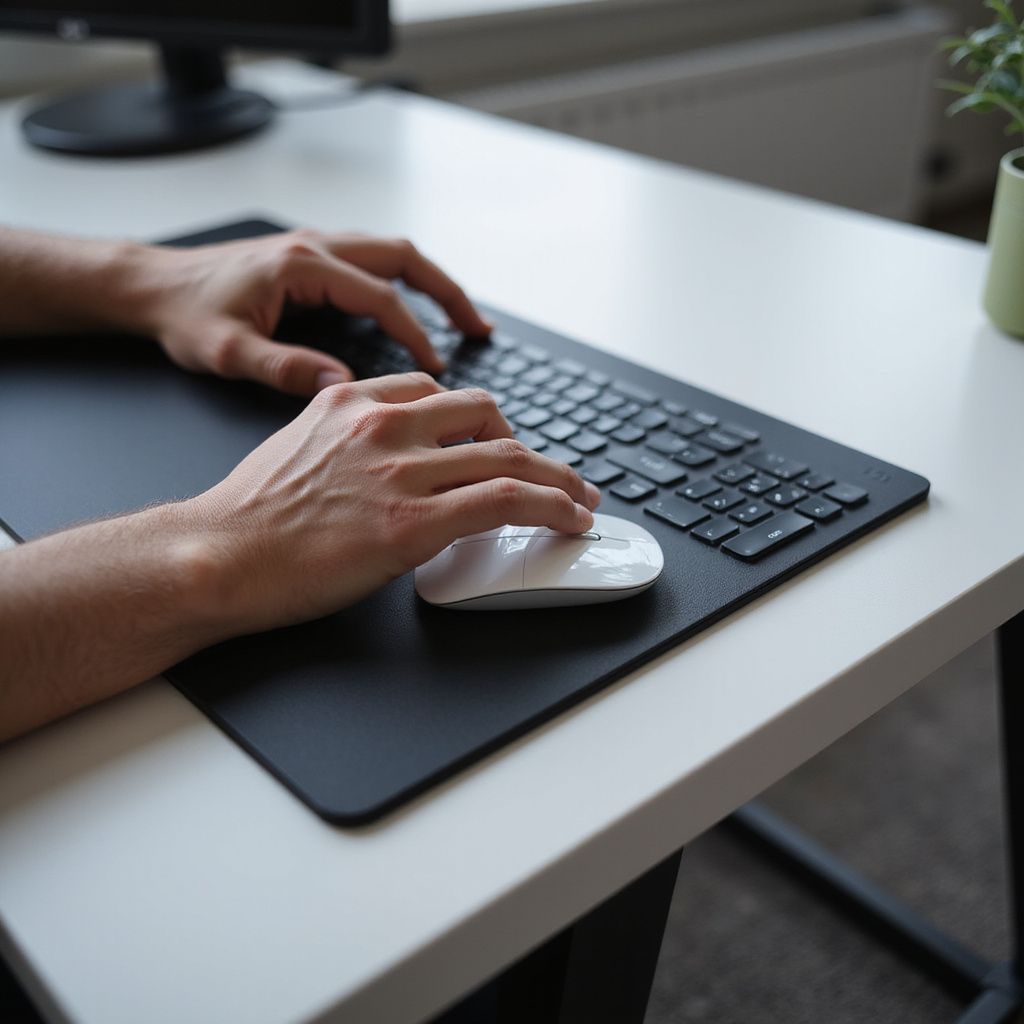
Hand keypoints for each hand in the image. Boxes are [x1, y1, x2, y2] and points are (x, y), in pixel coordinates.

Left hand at [137, 229, 492, 395]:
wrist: (152, 285)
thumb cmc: (186, 316)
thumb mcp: (226, 351)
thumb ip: (284, 367)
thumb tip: (342, 383)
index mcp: (302, 267)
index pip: (381, 298)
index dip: (416, 335)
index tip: (440, 370)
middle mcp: (316, 246)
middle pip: (404, 258)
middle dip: (448, 294)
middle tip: (479, 331)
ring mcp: (316, 246)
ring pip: (394, 253)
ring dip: (432, 283)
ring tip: (463, 321)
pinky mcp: (312, 256)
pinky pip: (375, 260)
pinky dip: (406, 282)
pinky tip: (415, 311)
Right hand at [190, 373, 600, 632]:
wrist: (218, 556)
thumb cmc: (248, 515)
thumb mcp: (298, 447)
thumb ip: (349, 438)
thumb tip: (389, 460)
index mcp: (353, 400)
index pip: (439, 392)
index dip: (481, 420)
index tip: (498, 441)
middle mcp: (384, 424)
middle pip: (486, 416)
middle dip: (526, 445)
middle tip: (548, 473)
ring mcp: (403, 470)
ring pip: (510, 456)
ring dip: (559, 479)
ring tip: (580, 499)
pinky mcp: (415, 521)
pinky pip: (508, 499)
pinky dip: (553, 506)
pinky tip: (570, 518)